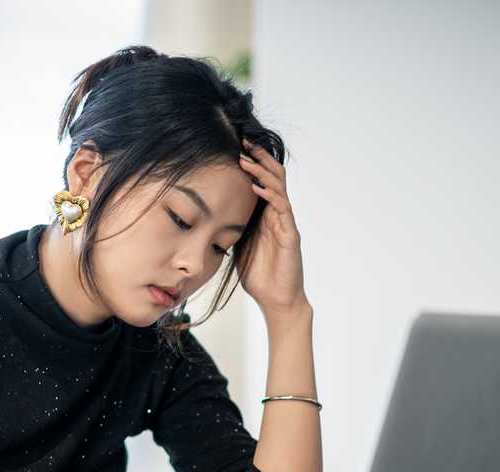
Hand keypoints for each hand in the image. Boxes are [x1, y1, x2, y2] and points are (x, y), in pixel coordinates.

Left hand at [237, 138, 307, 316]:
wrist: (277, 301)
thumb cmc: (259, 276)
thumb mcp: (238, 246)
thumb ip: (231, 229)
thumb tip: (208, 216)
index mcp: (265, 216)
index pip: (261, 181)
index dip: (252, 164)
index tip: (235, 148)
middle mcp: (277, 215)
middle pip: (273, 177)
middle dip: (259, 158)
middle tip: (244, 142)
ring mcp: (285, 223)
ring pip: (278, 188)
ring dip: (262, 172)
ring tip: (246, 160)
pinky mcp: (291, 235)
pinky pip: (282, 209)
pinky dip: (269, 195)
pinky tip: (256, 187)